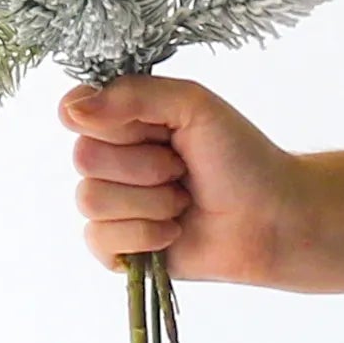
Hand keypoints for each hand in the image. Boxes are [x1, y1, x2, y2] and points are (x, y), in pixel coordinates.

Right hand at [58, 74, 298, 285]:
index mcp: (124, 118)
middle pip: (83, 158)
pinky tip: (174, 232)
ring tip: (183, 200)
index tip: (151, 128)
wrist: (272, 218)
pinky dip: (144, 235)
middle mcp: (111, 159)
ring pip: (90, 200)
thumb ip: (133, 95)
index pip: (74, 109)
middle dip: (143, 166)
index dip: (105, 121)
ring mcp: (113, 204)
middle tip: (182, 168)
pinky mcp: (118, 247)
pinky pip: (98, 239)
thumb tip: (72, 111)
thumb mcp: (192, 104)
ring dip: (149, 202)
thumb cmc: (240, 157)